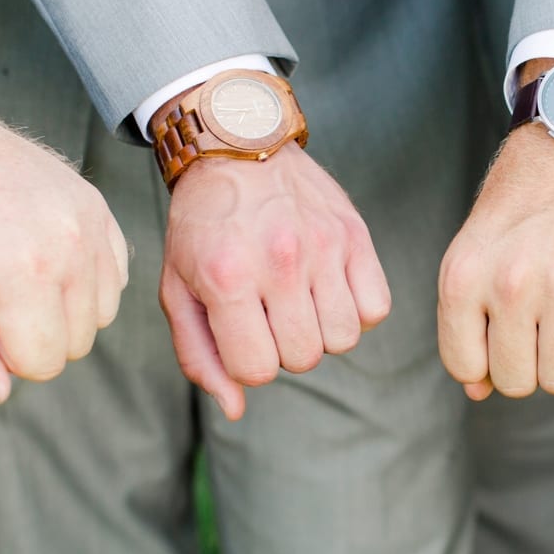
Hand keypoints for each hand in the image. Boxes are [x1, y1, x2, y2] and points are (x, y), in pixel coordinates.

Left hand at [0, 108, 128, 380]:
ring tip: (13, 274)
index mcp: (23, 277)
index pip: (42, 365)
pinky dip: (84, 279)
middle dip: (33, 333)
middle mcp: (71, 250)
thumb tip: (0, 392)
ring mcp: (91, 225)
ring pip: (101, 314)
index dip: (1, 352)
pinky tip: (40, 257)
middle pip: (77, 344)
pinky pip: (115, 274)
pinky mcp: (99, 207)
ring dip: (62, 310)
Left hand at [159, 145, 389, 420]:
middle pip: (303, 359)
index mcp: (227, 278)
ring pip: (342, 340)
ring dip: (321, 332)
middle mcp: (280, 262)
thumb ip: (199, 354)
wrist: (238, 146)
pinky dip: (356, 311)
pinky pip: (375, 309)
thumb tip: (235, 408)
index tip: (241, 333)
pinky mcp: (356, 235)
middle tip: (270, 314)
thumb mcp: (178, 288)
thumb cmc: (202, 225)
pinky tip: (329, 289)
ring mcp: (324, 247)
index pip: (257, 371)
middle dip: (284, 349)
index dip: (249, 363)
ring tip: (300, 301)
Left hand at [437, 124, 553, 400]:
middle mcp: (508, 284)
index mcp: (462, 277)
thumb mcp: (474, 252)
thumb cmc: (520, 201)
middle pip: (517, 382)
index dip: (486, 361)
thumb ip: (466, 321)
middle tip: (539, 327)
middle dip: (529, 364)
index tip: (501, 335)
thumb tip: (476, 392)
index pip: (466, 368)